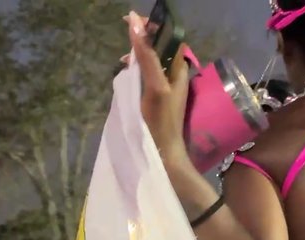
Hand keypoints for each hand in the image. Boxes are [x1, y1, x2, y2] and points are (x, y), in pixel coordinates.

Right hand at [127, 11, 192, 174]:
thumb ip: (147, 55)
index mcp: (179, 68)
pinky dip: (137, 69)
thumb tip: (135, 23)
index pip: (170, 36)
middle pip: (160, 46)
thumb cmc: (161, 121)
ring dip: (138, 55)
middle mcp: (175, 74)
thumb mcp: (154, 85)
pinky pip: (147, 74)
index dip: (154, 26)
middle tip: (127, 44)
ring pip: (152, 60)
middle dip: (143, 40)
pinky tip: (127, 75)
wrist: (164, 153)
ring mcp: (166, 86)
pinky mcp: (157, 97)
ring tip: (125, 61)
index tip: (132, 21)